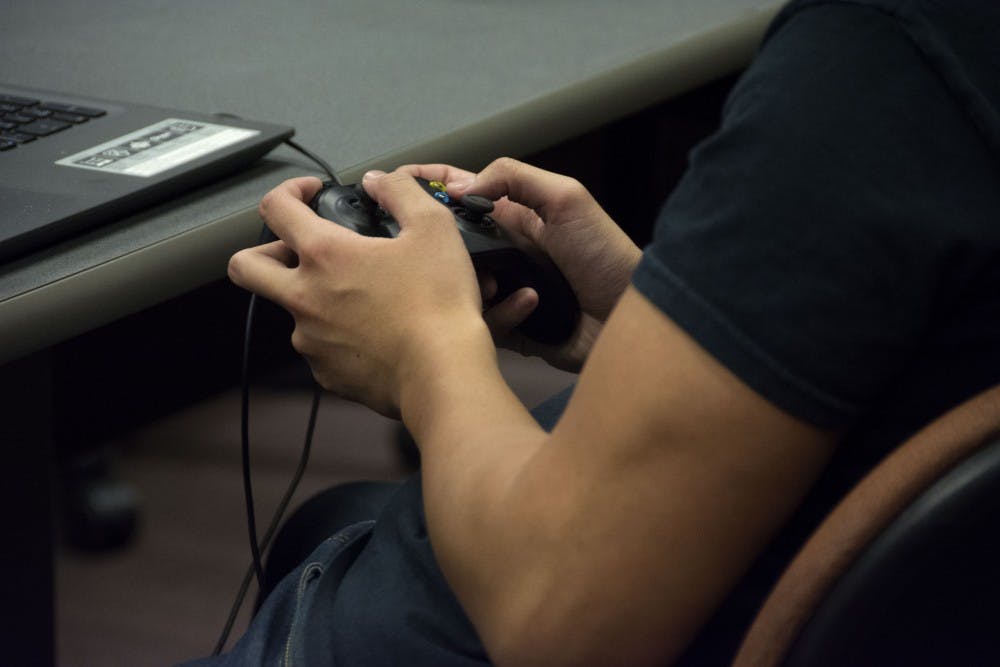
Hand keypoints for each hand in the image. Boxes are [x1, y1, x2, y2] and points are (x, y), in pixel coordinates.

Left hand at [227, 173, 491, 416]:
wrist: (443, 375)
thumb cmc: (438, 307)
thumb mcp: (434, 228)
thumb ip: (401, 192)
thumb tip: (381, 181)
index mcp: (325, 256)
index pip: (275, 208)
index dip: (288, 190)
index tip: (309, 193)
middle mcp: (305, 297)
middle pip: (247, 267)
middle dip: (264, 250)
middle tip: (298, 250)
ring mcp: (311, 339)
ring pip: (290, 310)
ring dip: (312, 297)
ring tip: (357, 296)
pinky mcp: (326, 373)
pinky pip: (318, 347)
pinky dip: (337, 335)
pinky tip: (372, 331)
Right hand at [399, 158, 640, 371]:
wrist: (632, 321)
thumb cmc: (608, 257)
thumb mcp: (567, 200)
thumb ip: (515, 180)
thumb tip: (460, 186)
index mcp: (518, 216)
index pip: (462, 193)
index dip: (429, 185)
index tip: (392, 183)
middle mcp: (507, 251)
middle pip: (450, 241)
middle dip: (430, 241)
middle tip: (413, 246)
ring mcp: (507, 290)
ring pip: (458, 283)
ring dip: (459, 281)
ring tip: (476, 282)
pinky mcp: (511, 327)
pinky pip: (479, 320)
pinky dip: (485, 316)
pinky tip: (506, 309)